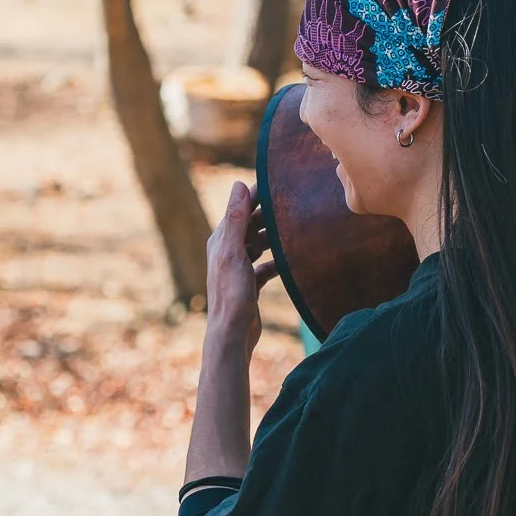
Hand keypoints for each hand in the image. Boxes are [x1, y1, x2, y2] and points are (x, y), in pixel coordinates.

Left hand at [205, 181, 277, 355]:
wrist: (232, 332)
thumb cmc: (231, 292)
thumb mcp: (234, 251)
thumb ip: (235, 218)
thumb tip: (239, 185)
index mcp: (221, 240)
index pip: (240, 209)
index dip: (257, 195)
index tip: (278, 183)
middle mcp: (227, 251)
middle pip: (250, 225)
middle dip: (269, 215)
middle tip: (293, 205)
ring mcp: (238, 268)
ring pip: (258, 244)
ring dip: (274, 237)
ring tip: (295, 229)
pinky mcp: (249, 284)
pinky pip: (265, 266)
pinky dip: (276, 261)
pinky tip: (290, 262)